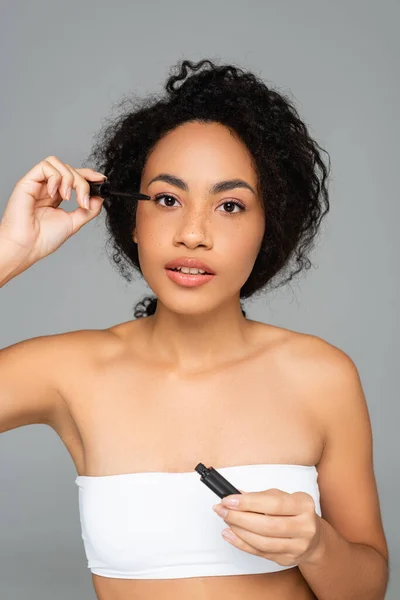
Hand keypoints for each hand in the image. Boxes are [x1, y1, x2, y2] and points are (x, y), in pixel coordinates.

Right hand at [0, 155, 105, 271]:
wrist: (27, 247)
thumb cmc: (43, 239)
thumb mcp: (74, 223)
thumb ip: (88, 210)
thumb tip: (100, 197)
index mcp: (57, 196)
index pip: (74, 177)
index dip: (88, 175)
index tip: (101, 180)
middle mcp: (47, 188)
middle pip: (70, 169)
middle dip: (82, 183)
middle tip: (83, 201)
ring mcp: (38, 184)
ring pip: (58, 164)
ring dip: (70, 179)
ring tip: (67, 198)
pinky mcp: (28, 181)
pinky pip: (45, 166)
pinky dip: (56, 177)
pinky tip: (55, 194)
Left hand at [212, 488, 323, 566]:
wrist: (314, 536)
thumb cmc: (294, 511)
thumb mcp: (282, 497)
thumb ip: (259, 497)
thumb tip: (235, 495)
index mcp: (303, 504)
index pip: (273, 504)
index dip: (248, 502)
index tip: (228, 500)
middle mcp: (305, 526)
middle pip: (267, 525)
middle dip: (239, 517)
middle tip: (222, 510)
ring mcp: (297, 546)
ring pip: (262, 542)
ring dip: (239, 531)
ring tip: (226, 521)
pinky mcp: (288, 559)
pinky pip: (260, 553)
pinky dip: (241, 544)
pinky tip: (230, 534)